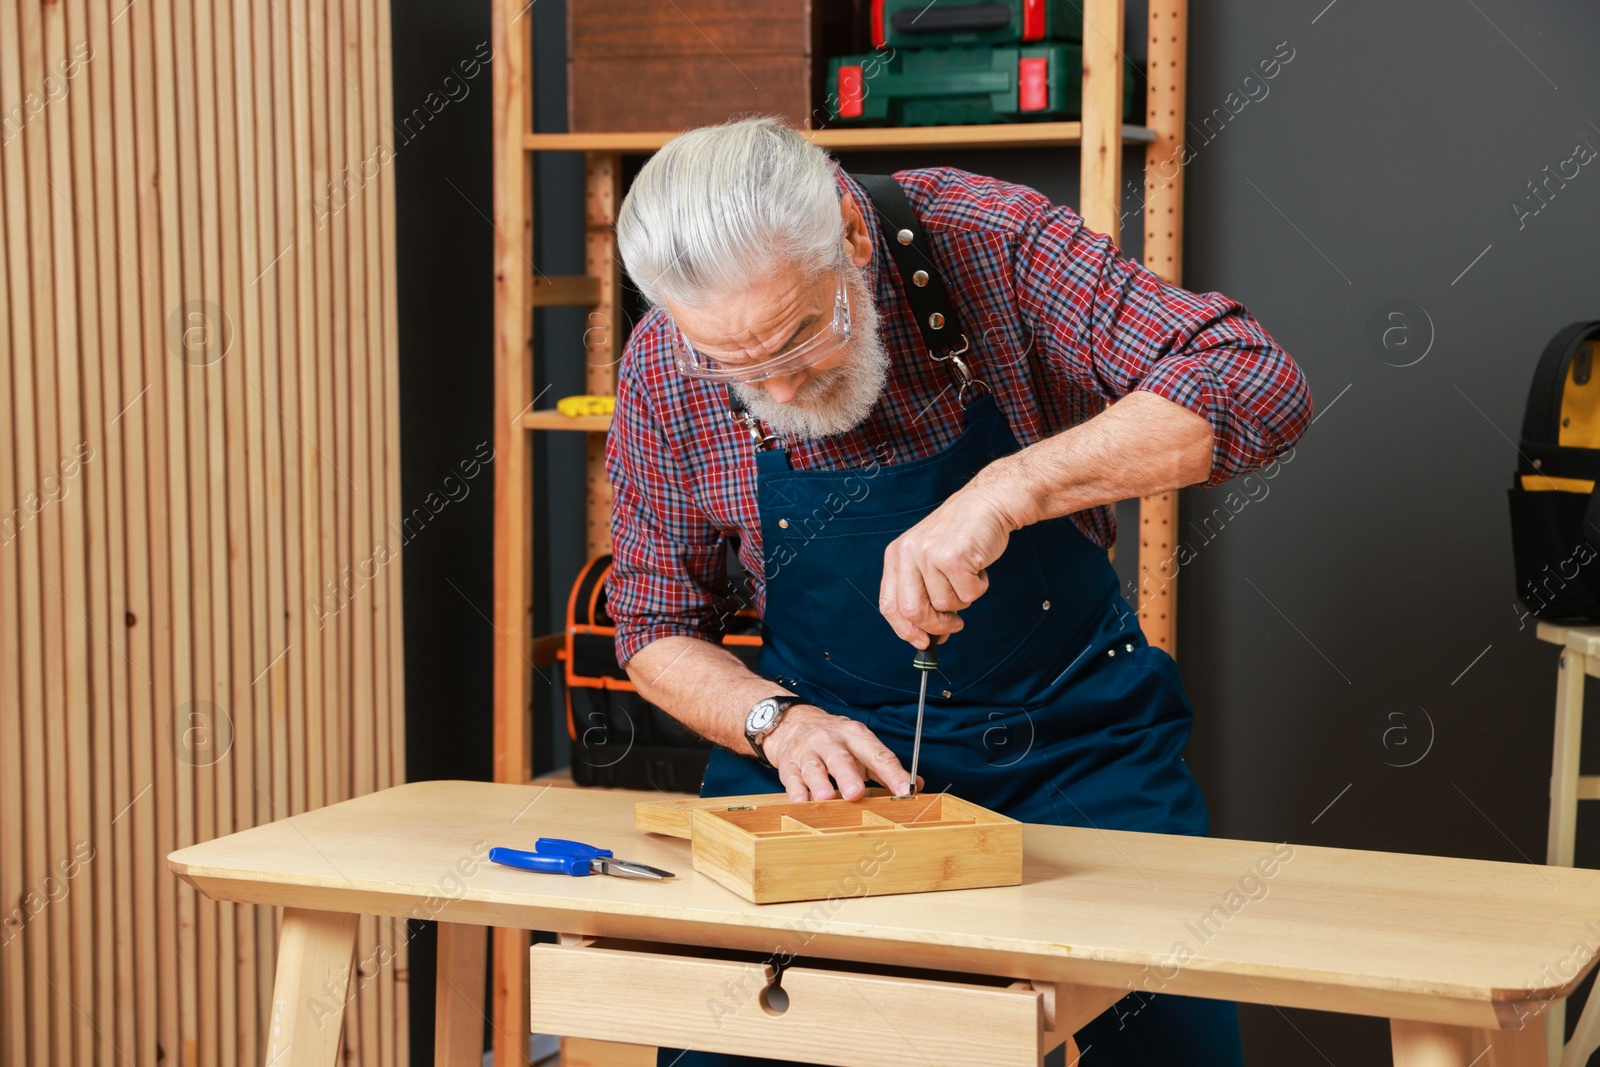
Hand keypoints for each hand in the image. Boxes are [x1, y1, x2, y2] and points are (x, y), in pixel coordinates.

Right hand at [762, 705, 922, 801]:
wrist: (791, 722)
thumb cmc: (834, 741)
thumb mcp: (861, 746)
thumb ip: (885, 767)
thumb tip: (916, 785)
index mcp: (856, 736)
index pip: (878, 754)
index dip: (892, 774)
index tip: (905, 791)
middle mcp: (831, 741)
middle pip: (841, 758)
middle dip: (848, 776)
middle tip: (856, 793)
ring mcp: (808, 752)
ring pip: (814, 768)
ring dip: (820, 783)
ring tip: (826, 797)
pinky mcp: (788, 764)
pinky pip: (791, 778)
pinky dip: (795, 790)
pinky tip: (801, 801)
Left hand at [879, 478, 1016, 647]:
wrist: (988, 503)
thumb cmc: (961, 534)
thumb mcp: (929, 557)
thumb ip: (923, 593)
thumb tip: (929, 637)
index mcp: (896, 555)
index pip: (889, 605)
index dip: (905, 630)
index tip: (921, 642)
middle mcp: (908, 554)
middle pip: (913, 612)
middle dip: (936, 626)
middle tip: (953, 625)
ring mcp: (930, 555)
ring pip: (945, 605)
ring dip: (963, 600)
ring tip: (968, 575)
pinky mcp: (954, 557)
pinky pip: (968, 595)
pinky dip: (979, 588)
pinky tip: (978, 567)